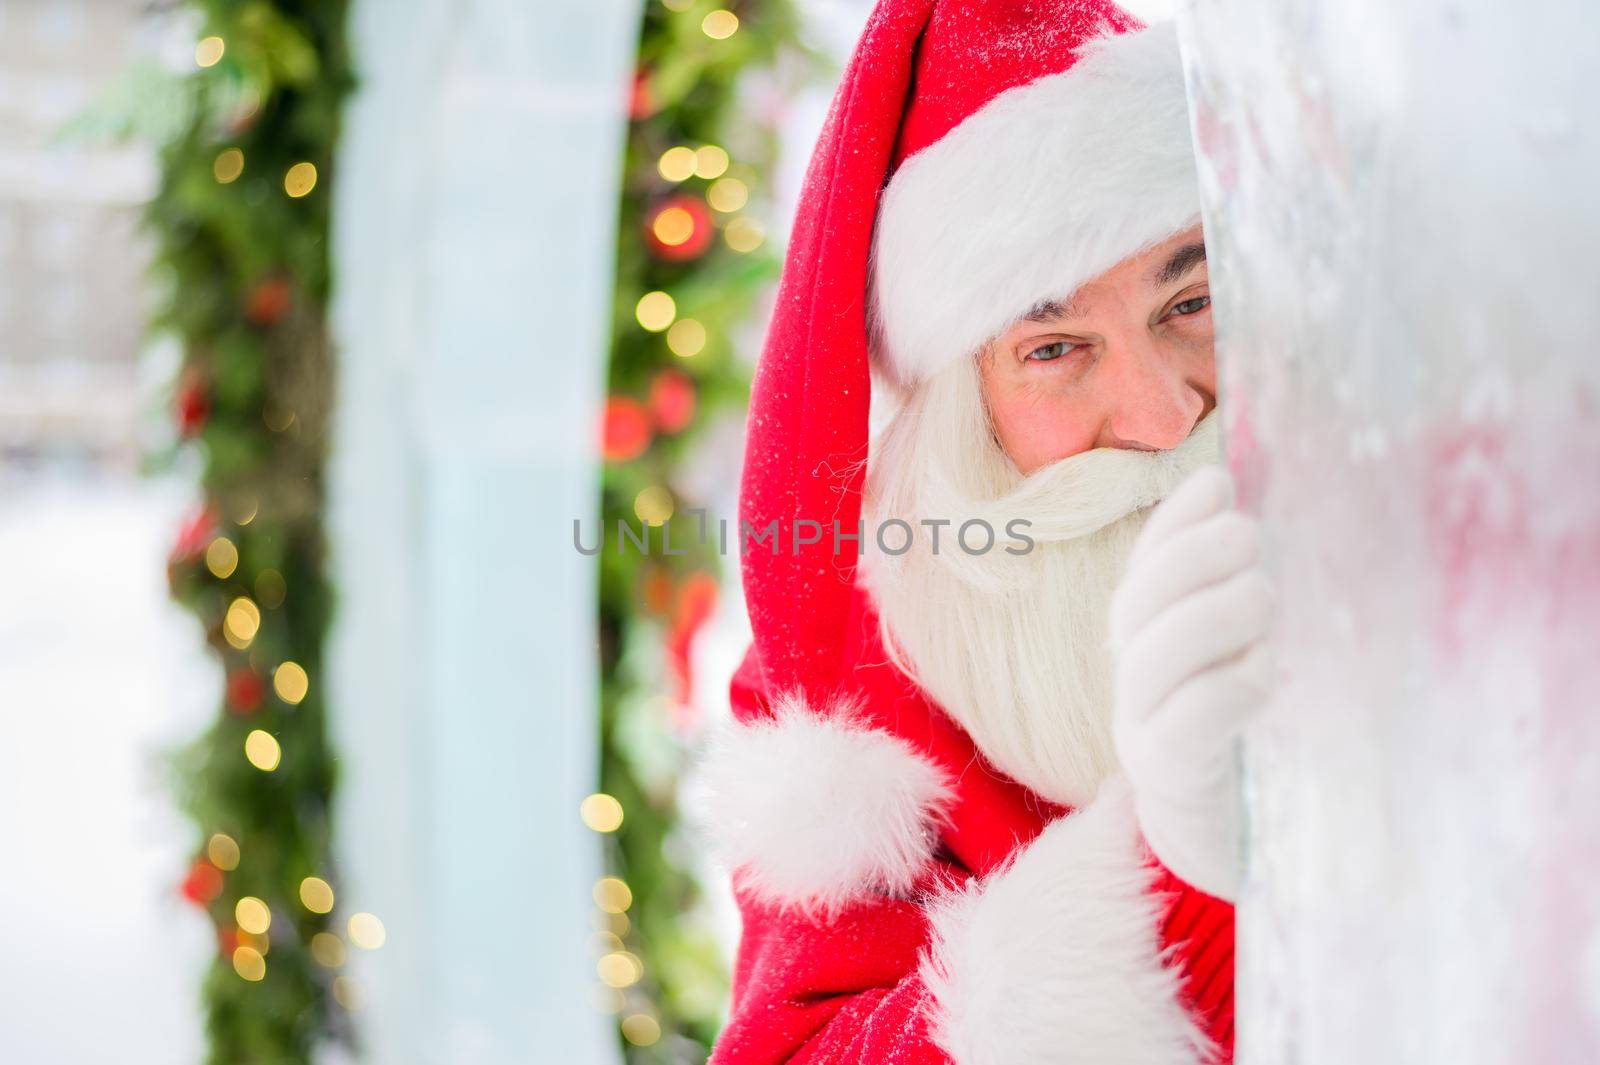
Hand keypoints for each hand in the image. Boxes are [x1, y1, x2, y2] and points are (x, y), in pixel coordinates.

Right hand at [1108, 465, 1275, 900]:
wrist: (1226, 846)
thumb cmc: (1245, 738)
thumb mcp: (1242, 656)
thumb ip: (1241, 593)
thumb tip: (1245, 507)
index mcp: (1146, 644)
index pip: (1144, 567)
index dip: (1173, 522)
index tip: (1218, 481)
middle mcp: (1133, 681)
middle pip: (1137, 604)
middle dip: (1190, 558)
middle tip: (1251, 538)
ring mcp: (1143, 729)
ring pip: (1152, 656)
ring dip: (1208, 614)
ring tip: (1263, 597)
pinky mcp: (1172, 778)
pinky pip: (1184, 723)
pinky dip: (1223, 688)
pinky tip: (1262, 674)